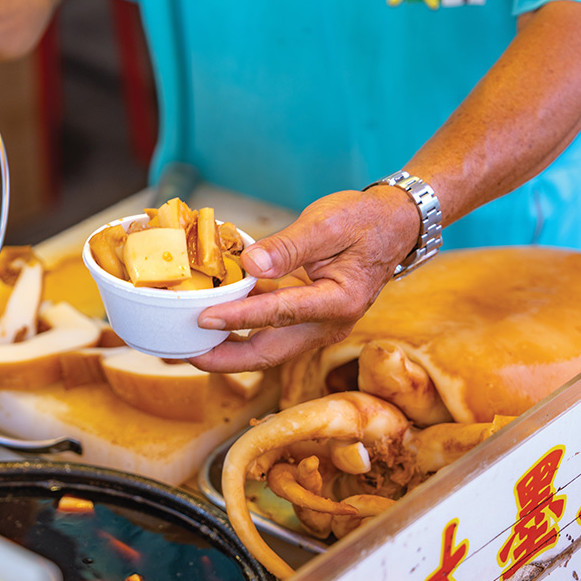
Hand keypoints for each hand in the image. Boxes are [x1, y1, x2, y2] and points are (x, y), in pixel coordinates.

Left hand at [189, 186, 421, 372]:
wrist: (394, 227)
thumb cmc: (364, 221)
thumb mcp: (327, 224)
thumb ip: (288, 246)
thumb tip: (248, 264)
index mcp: (339, 300)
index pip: (280, 313)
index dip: (240, 318)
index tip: (204, 319)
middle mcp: (330, 324)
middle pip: (270, 353)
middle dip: (225, 359)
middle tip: (186, 353)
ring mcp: (319, 327)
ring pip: (268, 349)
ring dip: (229, 350)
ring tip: (190, 344)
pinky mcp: (309, 320)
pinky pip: (271, 334)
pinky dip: (241, 332)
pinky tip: (213, 323)